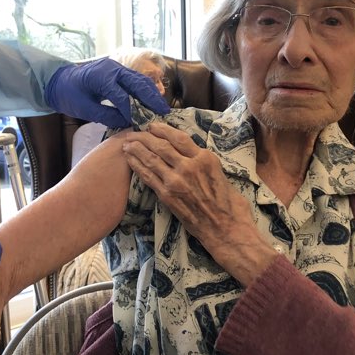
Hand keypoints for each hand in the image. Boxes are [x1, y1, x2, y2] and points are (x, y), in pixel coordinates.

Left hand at [44, 57, 169, 127]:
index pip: (122, 95)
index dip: (132, 111)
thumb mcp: (85, 109)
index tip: (141, 124)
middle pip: (137, 83)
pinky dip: (145, 90)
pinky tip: (152, 102)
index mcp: (101, 76)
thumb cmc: (69, 94)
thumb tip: (127, 122)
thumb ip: (107, 116)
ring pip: (140, 79)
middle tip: (163, 113)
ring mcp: (116, 68)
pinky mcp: (118, 71)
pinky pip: (136, 80)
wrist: (60, 80)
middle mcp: (112, 68)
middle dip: (151, 98)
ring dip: (151, 94)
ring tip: (161, 108)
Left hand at [122, 121, 275, 284]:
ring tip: (127, 144)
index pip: (178, 137)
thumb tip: (188, 154)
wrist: (226, 229)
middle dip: (144, 137)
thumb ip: (202, 161)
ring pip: (151, 158)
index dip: (162, 129)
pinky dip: (137, 166)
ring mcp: (176, 181)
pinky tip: (130, 160)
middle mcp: (189, 166)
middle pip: (161, 145)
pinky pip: (148, 176)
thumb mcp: (219, 173)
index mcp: (205, 158)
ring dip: (136, 149)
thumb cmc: (228, 203)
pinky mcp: (167, 195)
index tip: (152, 126)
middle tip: (134, 133)